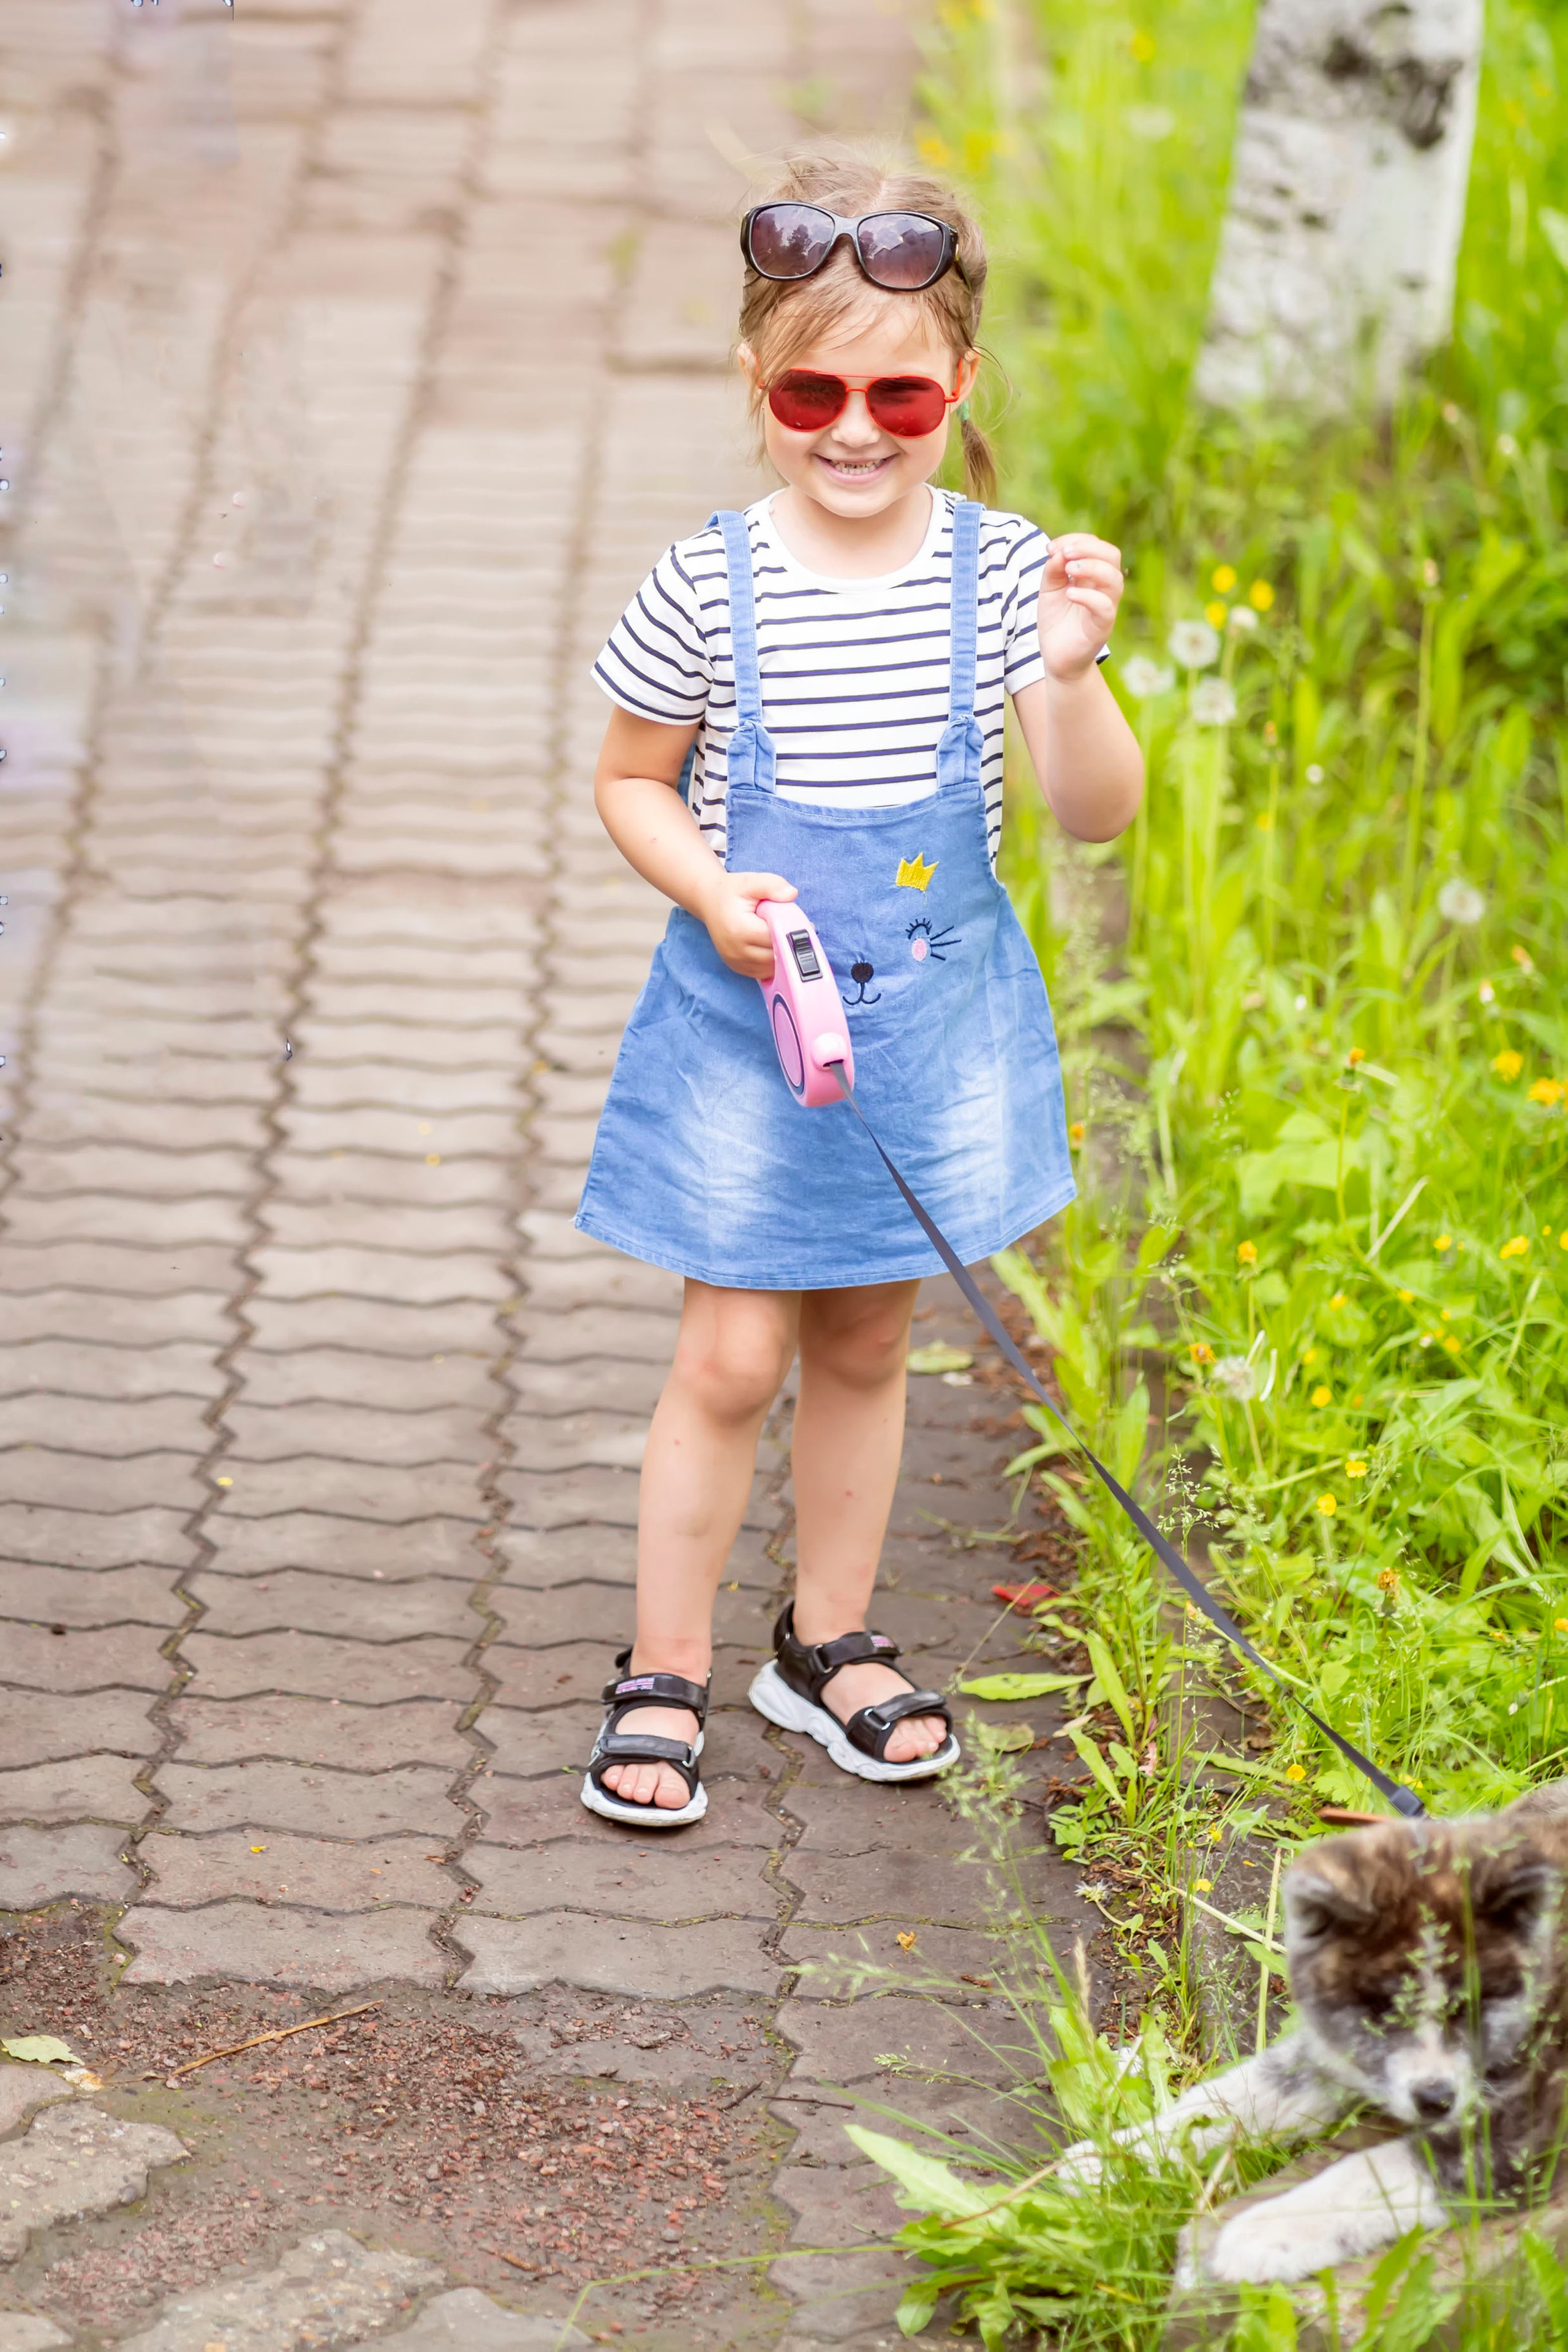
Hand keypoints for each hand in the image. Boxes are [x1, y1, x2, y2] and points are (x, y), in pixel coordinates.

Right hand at [695, 869, 796, 977]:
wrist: (708, 901)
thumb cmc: (732, 891)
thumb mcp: (751, 881)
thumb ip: (772, 885)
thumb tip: (792, 894)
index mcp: (740, 929)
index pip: (776, 938)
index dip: (790, 931)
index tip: (796, 922)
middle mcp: (736, 950)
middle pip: (775, 955)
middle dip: (786, 943)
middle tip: (789, 928)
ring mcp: (735, 961)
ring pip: (771, 967)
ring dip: (780, 955)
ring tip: (778, 935)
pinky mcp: (736, 967)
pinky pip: (762, 972)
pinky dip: (771, 962)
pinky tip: (771, 946)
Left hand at [1038, 532, 1124, 682]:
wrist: (1057, 657)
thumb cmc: (1056, 622)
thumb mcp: (1049, 590)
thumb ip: (1052, 570)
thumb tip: (1057, 552)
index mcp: (1092, 574)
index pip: (1095, 545)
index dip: (1075, 540)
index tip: (1050, 549)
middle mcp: (1103, 587)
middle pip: (1112, 555)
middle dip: (1088, 548)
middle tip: (1065, 554)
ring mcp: (1106, 606)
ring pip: (1114, 579)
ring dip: (1091, 567)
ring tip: (1069, 570)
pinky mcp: (1102, 627)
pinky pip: (1105, 607)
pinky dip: (1088, 596)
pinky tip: (1069, 595)